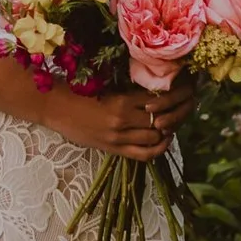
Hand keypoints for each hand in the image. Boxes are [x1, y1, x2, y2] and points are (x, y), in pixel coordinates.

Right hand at [45, 77, 196, 161]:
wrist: (53, 106)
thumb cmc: (78, 90)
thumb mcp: (106, 85)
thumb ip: (130, 90)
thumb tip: (156, 89)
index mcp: (122, 99)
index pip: (159, 99)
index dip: (176, 94)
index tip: (185, 88)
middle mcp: (123, 119)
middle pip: (162, 118)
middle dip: (178, 111)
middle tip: (186, 103)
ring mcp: (119, 137)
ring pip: (156, 137)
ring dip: (169, 129)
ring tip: (175, 119)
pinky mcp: (113, 149)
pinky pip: (143, 155)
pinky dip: (158, 149)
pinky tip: (164, 140)